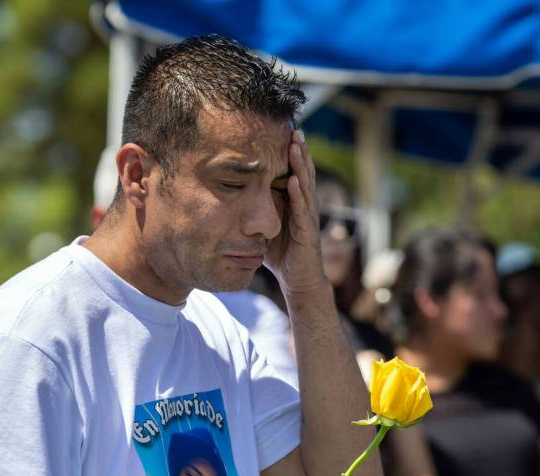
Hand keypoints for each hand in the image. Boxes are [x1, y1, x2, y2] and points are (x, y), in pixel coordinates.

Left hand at [265, 130, 325, 295]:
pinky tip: (293, 179)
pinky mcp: (307, 232)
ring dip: (301, 165)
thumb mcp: (264, 229)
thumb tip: (231, 200)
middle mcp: (304, 207)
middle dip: (299, 151)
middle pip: (303, 173)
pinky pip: (303, 210)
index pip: (292, 173)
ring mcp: (308, 218)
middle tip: (294, 128)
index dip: (289, 154)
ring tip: (297, 145)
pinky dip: (298, 194)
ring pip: (305, 186)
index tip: (282, 132)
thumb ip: (255, 213)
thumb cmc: (282, 257)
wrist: (299, 283)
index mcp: (294, 204)